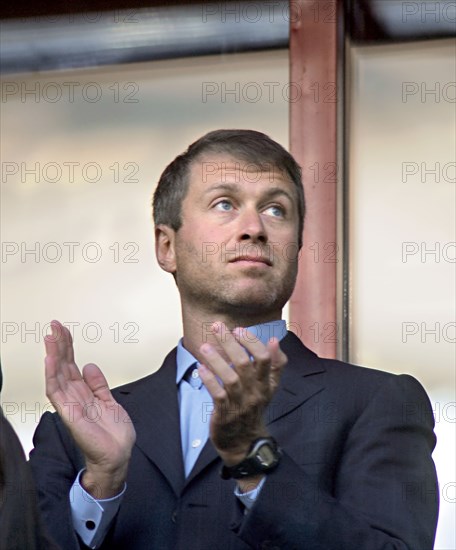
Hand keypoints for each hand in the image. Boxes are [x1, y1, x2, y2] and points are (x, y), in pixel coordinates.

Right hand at [44, 320, 135, 497]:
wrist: (117, 455)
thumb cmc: (113, 434)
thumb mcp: (109, 400)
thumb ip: (98, 384)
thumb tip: (90, 366)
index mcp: (84, 393)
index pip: (72, 365)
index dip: (67, 347)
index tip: (63, 330)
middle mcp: (74, 397)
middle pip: (63, 366)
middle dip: (59, 345)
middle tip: (54, 326)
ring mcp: (70, 404)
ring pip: (57, 375)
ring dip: (53, 355)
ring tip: (50, 337)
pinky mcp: (70, 413)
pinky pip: (57, 392)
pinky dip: (53, 375)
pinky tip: (51, 361)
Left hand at [197, 323, 286, 466]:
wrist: (244, 442)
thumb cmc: (253, 407)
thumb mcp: (268, 387)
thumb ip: (273, 365)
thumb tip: (274, 340)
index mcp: (268, 384)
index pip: (267, 360)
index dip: (254, 343)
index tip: (240, 330)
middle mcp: (256, 392)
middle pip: (246, 363)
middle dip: (230, 343)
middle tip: (217, 327)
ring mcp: (241, 403)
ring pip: (231, 378)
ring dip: (217, 360)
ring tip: (204, 347)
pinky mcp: (226, 413)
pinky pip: (218, 394)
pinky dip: (209, 380)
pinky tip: (201, 368)